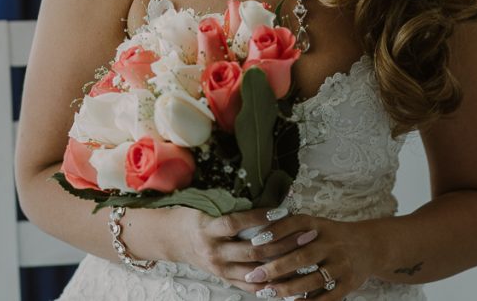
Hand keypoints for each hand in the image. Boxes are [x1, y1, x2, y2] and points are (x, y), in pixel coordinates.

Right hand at [167, 207, 317, 293]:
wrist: (170, 239)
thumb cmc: (189, 217)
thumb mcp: (202, 206)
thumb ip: (225, 204)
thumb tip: (257, 189)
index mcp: (206, 229)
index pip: (235, 224)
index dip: (259, 218)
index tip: (282, 211)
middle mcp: (214, 252)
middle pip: (253, 250)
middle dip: (283, 243)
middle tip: (305, 234)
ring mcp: (220, 269)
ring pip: (257, 271)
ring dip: (283, 265)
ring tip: (304, 257)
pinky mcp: (225, 279)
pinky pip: (251, 287)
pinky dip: (271, 285)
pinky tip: (289, 280)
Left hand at [238, 214, 377, 298]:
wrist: (369, 246)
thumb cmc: (330, 235)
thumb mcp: (314, 224)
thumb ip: (291, 227)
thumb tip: (258, 238)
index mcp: (319, 225)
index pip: (295, 224)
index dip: (275, 232)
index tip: (254, 243)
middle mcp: (332, 244)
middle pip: (301, 257)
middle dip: (275, 268)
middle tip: (254, 274)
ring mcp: (342, 265)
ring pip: (312, 279)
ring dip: (288, 287)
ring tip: (268, 291)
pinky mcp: (349, 283)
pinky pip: (328, 296)